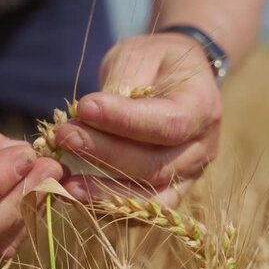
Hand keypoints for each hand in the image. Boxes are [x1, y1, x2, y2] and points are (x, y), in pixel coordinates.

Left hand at [57, 33, 221, 206]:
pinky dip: (109, 207)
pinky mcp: (170, 192)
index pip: (168, 123)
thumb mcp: (139, 58)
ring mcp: (189, 175)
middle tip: (65, 137)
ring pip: (150, 197)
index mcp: (203, 106)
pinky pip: (142, 210)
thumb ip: (121, 86)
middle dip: (104, 154)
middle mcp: (202, 148)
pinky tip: (77, 196)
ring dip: (104, 192)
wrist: (175, 80)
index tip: (84, 107)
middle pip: (155, 165)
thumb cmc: (154, 63)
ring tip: (65, 183)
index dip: (124, 120)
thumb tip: (89, 116)